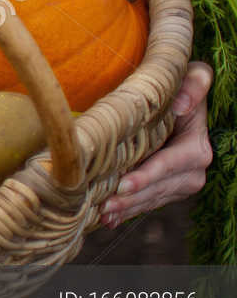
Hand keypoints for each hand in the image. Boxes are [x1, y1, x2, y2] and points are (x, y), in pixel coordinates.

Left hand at [99, 60, 213, 228]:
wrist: (177, 100)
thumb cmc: (180, 84)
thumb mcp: (193, 76)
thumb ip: (194, 84)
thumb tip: (181, 105)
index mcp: (195, 147)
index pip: (170, 165)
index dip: (147, 176)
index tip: (123, 185)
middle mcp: (192, 170)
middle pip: (159, 189)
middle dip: (132, 199)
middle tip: (104, 206)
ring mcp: (180, 183)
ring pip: (152, 199)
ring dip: (128, 209)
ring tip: (102, 215)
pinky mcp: (166, 189)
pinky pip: (148, 202)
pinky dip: (129, 211)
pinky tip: (108, 221)